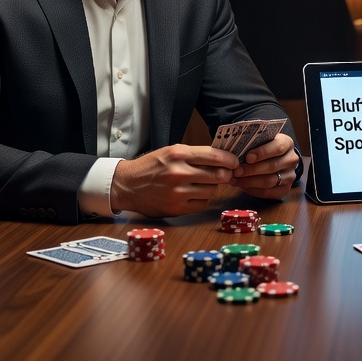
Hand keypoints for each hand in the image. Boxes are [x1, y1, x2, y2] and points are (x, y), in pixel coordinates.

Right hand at [110, 144, 238, 216]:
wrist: (126, 185)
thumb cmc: (150, 167)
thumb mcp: (170, 152)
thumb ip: (194, 155)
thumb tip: (221, 158)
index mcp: (178, 154)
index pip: (214, 156)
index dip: (230, 159)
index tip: (235, 162)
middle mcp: (179, 172)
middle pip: (218, 175)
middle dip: (226, 175)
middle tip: (226, 174)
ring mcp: (178, 192)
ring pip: (212, 191)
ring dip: (213, 188)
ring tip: (206, 184)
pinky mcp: (176, 208)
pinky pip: (202, 204)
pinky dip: (203, 200)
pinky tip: (196, 195)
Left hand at [231, 133, 298, 199]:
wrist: (274, 158)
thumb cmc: (263, 147)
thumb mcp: (261, 140)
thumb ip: (253, 144)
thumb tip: (235, 152)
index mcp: (287, 143)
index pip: (278, 148)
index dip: (262, 153)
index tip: (248, 157)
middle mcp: (291, 160)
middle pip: (272, 166)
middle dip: (251, 170)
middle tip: (236, 171)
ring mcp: (290, 175)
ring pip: (270, 181)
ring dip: (250, 181)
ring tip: (235, 179)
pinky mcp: (285, 189)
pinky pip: (268, 192)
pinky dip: (253, 190)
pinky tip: (242, 186)